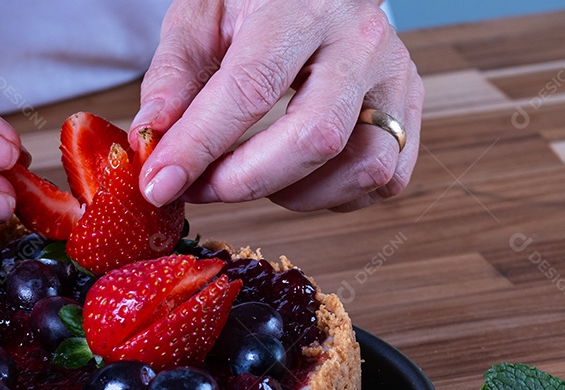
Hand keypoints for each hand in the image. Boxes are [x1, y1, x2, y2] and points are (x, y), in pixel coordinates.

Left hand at [131, 0, 422, 211]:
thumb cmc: (255, 0)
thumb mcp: (202, 15)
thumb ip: (174, 74)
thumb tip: (152, 136)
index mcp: (302, 6)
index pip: (251, 87)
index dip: (200, 146)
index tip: (160, 183)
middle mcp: (361, 40)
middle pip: (316, 137)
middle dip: (248, 181)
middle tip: (203, 189)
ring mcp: (395, 77)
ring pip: (363, 167)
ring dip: (299, 195)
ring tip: (255, 175)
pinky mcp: (411, 109)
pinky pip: (386, 179)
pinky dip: (338, 195)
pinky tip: (300, 177)